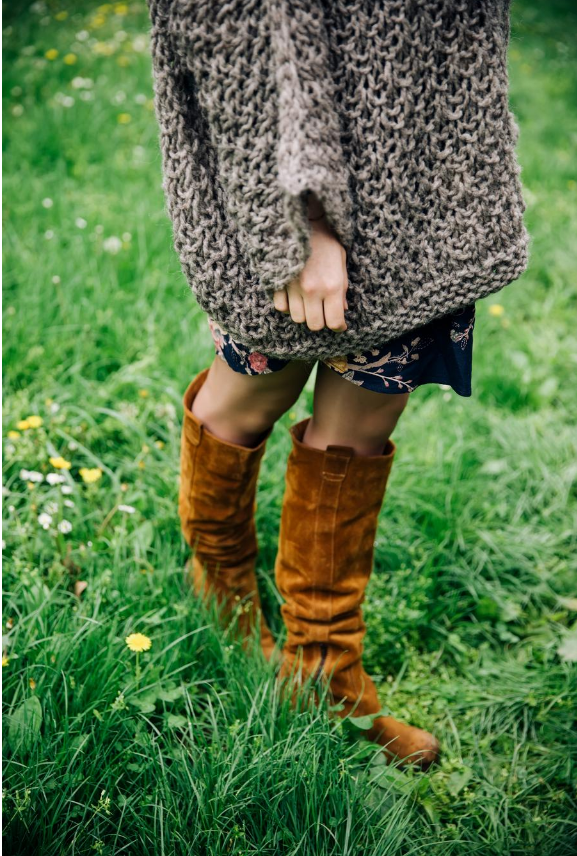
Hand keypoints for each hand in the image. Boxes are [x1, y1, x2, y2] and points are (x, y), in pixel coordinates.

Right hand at [273, 214, 348, 332]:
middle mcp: (312, 290)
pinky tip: (294, 296)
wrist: (303, 221)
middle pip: (314, 324)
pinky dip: (288, 305)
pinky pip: (281, 307)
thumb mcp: (341, 262)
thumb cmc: (326, 241)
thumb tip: (342, 309)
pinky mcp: (279, 282)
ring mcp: (293, 288)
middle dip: (320, 321)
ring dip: (304, 314)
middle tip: (323, 312)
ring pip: (297, 318)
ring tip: (309, 302)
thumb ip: (342, 288)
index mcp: (332, 286)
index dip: (338, 326)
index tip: (339, 324)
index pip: (335, 321)